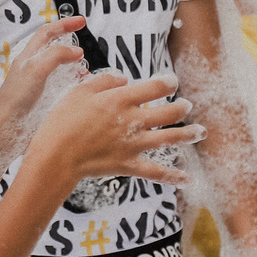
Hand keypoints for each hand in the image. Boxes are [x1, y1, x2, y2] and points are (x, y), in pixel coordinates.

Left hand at [0, 18, 91, 140]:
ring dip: (74, 66)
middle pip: (53, 49)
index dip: (64, 24)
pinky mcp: (42, 101)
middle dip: (70, 44)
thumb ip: (55, 56)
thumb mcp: (35, 70)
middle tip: (86, 45)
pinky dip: (73, 84)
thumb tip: (75, 50)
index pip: (47, 33)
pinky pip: (61, 86)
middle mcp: (32, 70)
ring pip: (59, 69)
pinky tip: (80, 90)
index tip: (81, 21)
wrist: (5, 132)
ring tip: (86, 71)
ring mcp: (37, 86)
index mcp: (27, 58)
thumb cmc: (12, 102)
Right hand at [32, 69, 197, 185]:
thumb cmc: (62, 122)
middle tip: (186, 105)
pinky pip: (156, 172)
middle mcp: (133, 121)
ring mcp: (133, 144)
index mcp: (121, 100)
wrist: (56, 156)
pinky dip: (173, 176)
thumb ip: (104, 81)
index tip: (172, 81)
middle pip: (168, 112)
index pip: (155, 87)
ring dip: (188, 135)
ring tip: (200, 132)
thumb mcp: (79, 91)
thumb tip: (124, 77)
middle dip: (181, 107)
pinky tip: (187, 179)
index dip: (168, 82)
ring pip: (169, 138)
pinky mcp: (129, 165)